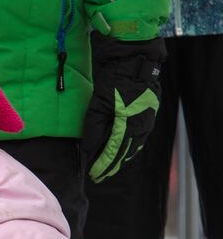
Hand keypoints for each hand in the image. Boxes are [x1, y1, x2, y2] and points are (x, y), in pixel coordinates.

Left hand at [80, 34, 166, 182]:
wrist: (136, 62)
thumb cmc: (114, 82)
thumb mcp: (97, 106)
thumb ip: (94, 130)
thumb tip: (89, 151)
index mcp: (126, 125)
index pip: (112, 153)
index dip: (102, 166)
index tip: (93, 175)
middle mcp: (140, 127)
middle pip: (124, 154)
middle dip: (111, 166)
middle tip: (99, 176)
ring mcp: (147, 121)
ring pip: (133, 147)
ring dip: (121, 159)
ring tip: (110, 168)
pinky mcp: (149, 115)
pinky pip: (139, 138)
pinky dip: (130, 148)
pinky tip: (124, 153)